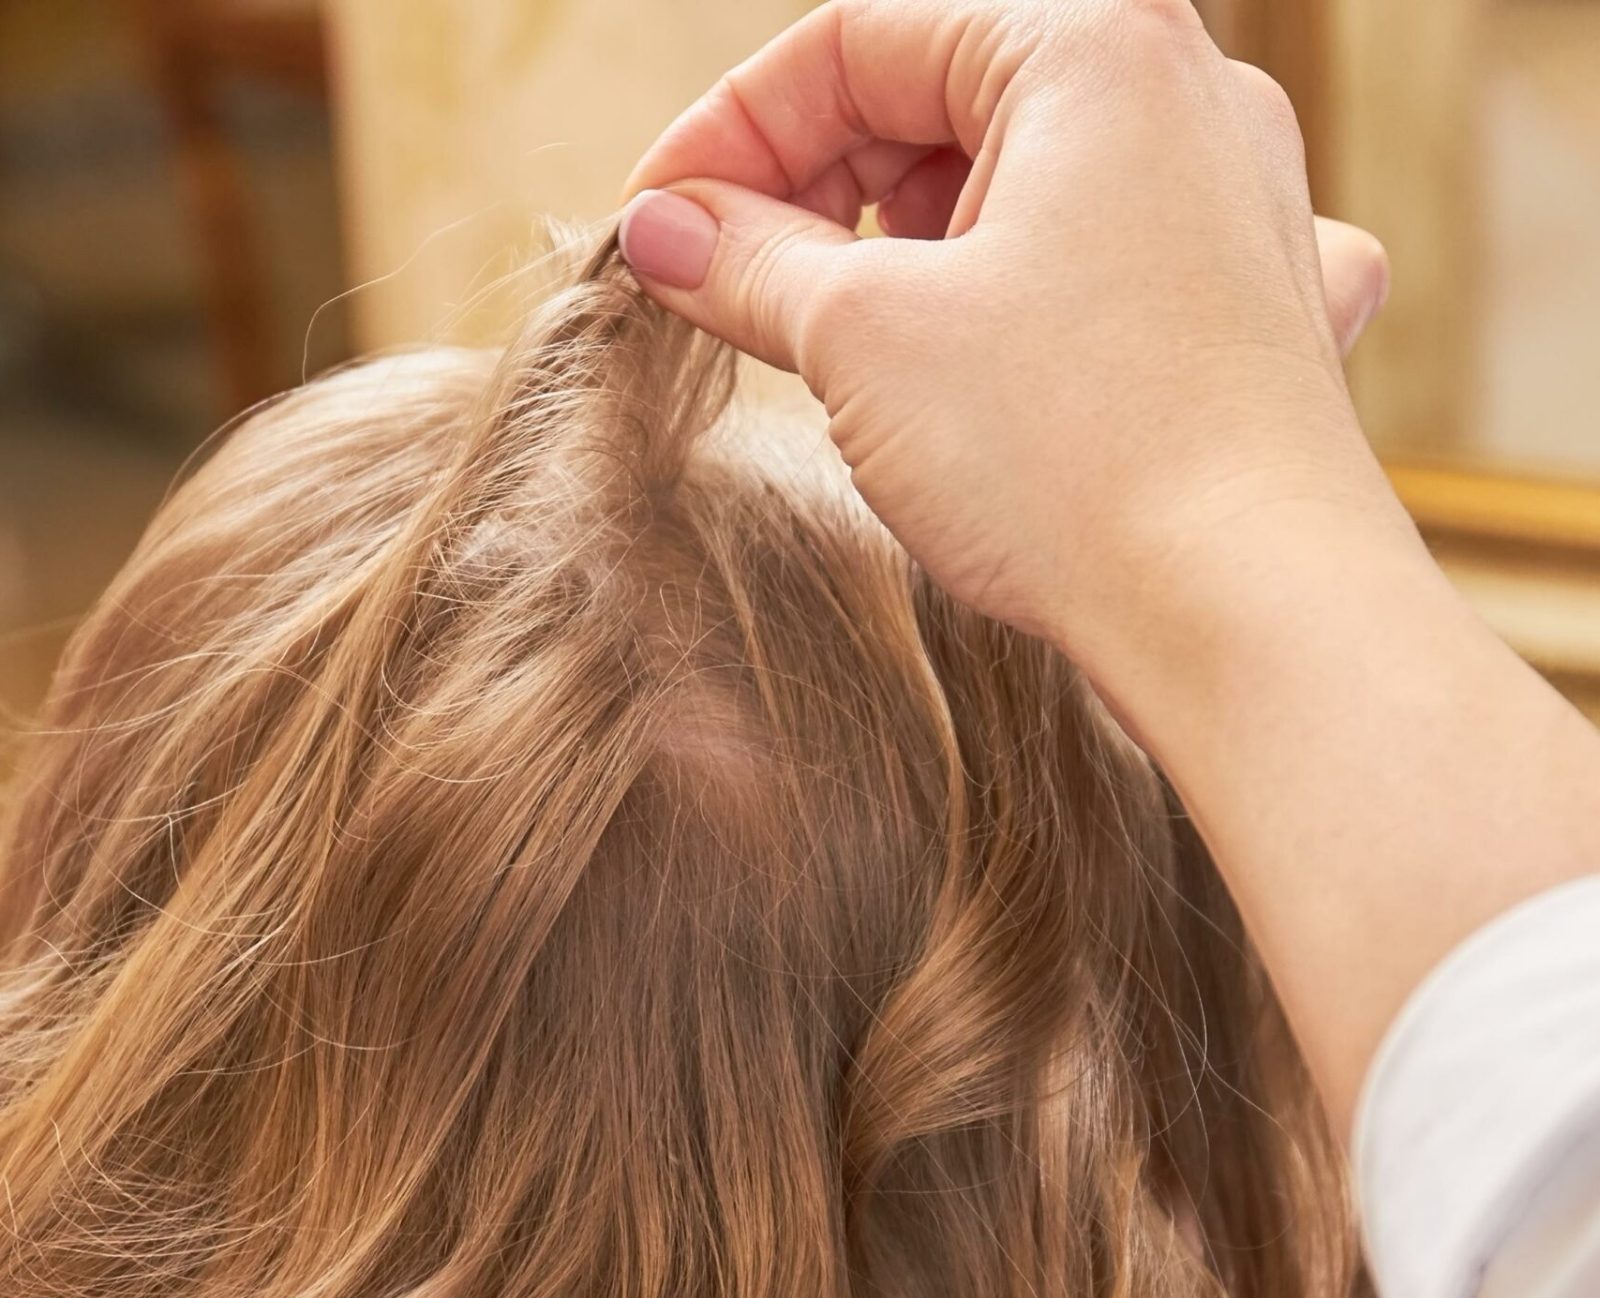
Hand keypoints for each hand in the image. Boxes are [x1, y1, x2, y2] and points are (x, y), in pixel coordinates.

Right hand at [619, 0, 1393, 693]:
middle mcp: (1186, 102)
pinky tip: (1004, 361)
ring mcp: (1234, 212)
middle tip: (733, 294)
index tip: (660, 227)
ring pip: (1020, 194)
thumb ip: (746, 262)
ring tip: (855, 355)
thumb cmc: (1079, 457)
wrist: (1253, 618)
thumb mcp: (865, 339)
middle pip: (942, 105)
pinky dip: (1026, 309)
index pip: (856, 40)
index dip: (730, 133)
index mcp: (1092, 44)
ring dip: (911, 260)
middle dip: (816, 199)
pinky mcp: (1250, 321)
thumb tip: (663, 233)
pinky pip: (1108, 276)